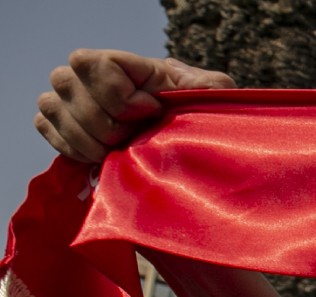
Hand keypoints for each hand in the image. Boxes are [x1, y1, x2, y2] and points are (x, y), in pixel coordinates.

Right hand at [37, 50, 233, 163]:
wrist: (176, 141)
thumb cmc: (193, 116)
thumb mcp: (209, 98)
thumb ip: (206, 86)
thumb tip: (199, 82)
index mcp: (122, 63)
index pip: (92, 64)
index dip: (121, 96)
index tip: (152, 111)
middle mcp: (85, 74)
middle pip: (70, 90)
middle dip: (108, 126)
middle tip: (135, 138)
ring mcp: (66, 97)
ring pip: (55, 110)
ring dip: (90, 141)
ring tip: (119, 150)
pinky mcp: (56, 122)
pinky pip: (48, 129)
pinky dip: (74, 149)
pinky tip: (100, 156)